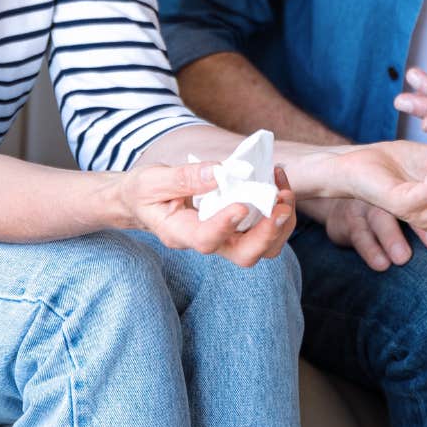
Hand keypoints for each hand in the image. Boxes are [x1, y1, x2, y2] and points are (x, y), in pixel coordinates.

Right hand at [115, 162, 295, 268]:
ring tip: (284, 192)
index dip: (225, 226)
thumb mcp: (153, 180)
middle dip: (267, 233)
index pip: (205, 240)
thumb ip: (184, 177)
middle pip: (244, 255)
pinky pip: (264, 229)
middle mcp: (206, 242)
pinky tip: (276, 182)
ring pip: (261, 247)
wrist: (142, 202)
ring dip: (280, 223)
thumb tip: (220, 172)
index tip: (241, 205)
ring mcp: (224, 237)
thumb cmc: (144, 192)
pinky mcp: (236, 227)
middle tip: (280, 204)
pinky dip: (277, 209)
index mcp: (179, 233)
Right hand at [300, 197, 426, 270]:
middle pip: (405, 209)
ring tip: (403, 258)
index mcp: (403, 194)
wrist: (334, 198)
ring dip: (393, 239)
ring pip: (379, 220)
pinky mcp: (345, 223)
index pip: (426, 200)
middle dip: (422, 227)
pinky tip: (381, 264)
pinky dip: (370, 251)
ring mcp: (364, 208)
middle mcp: (386, 199)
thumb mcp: (397, 206)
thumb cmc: (377, 207)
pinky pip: (358, 235)